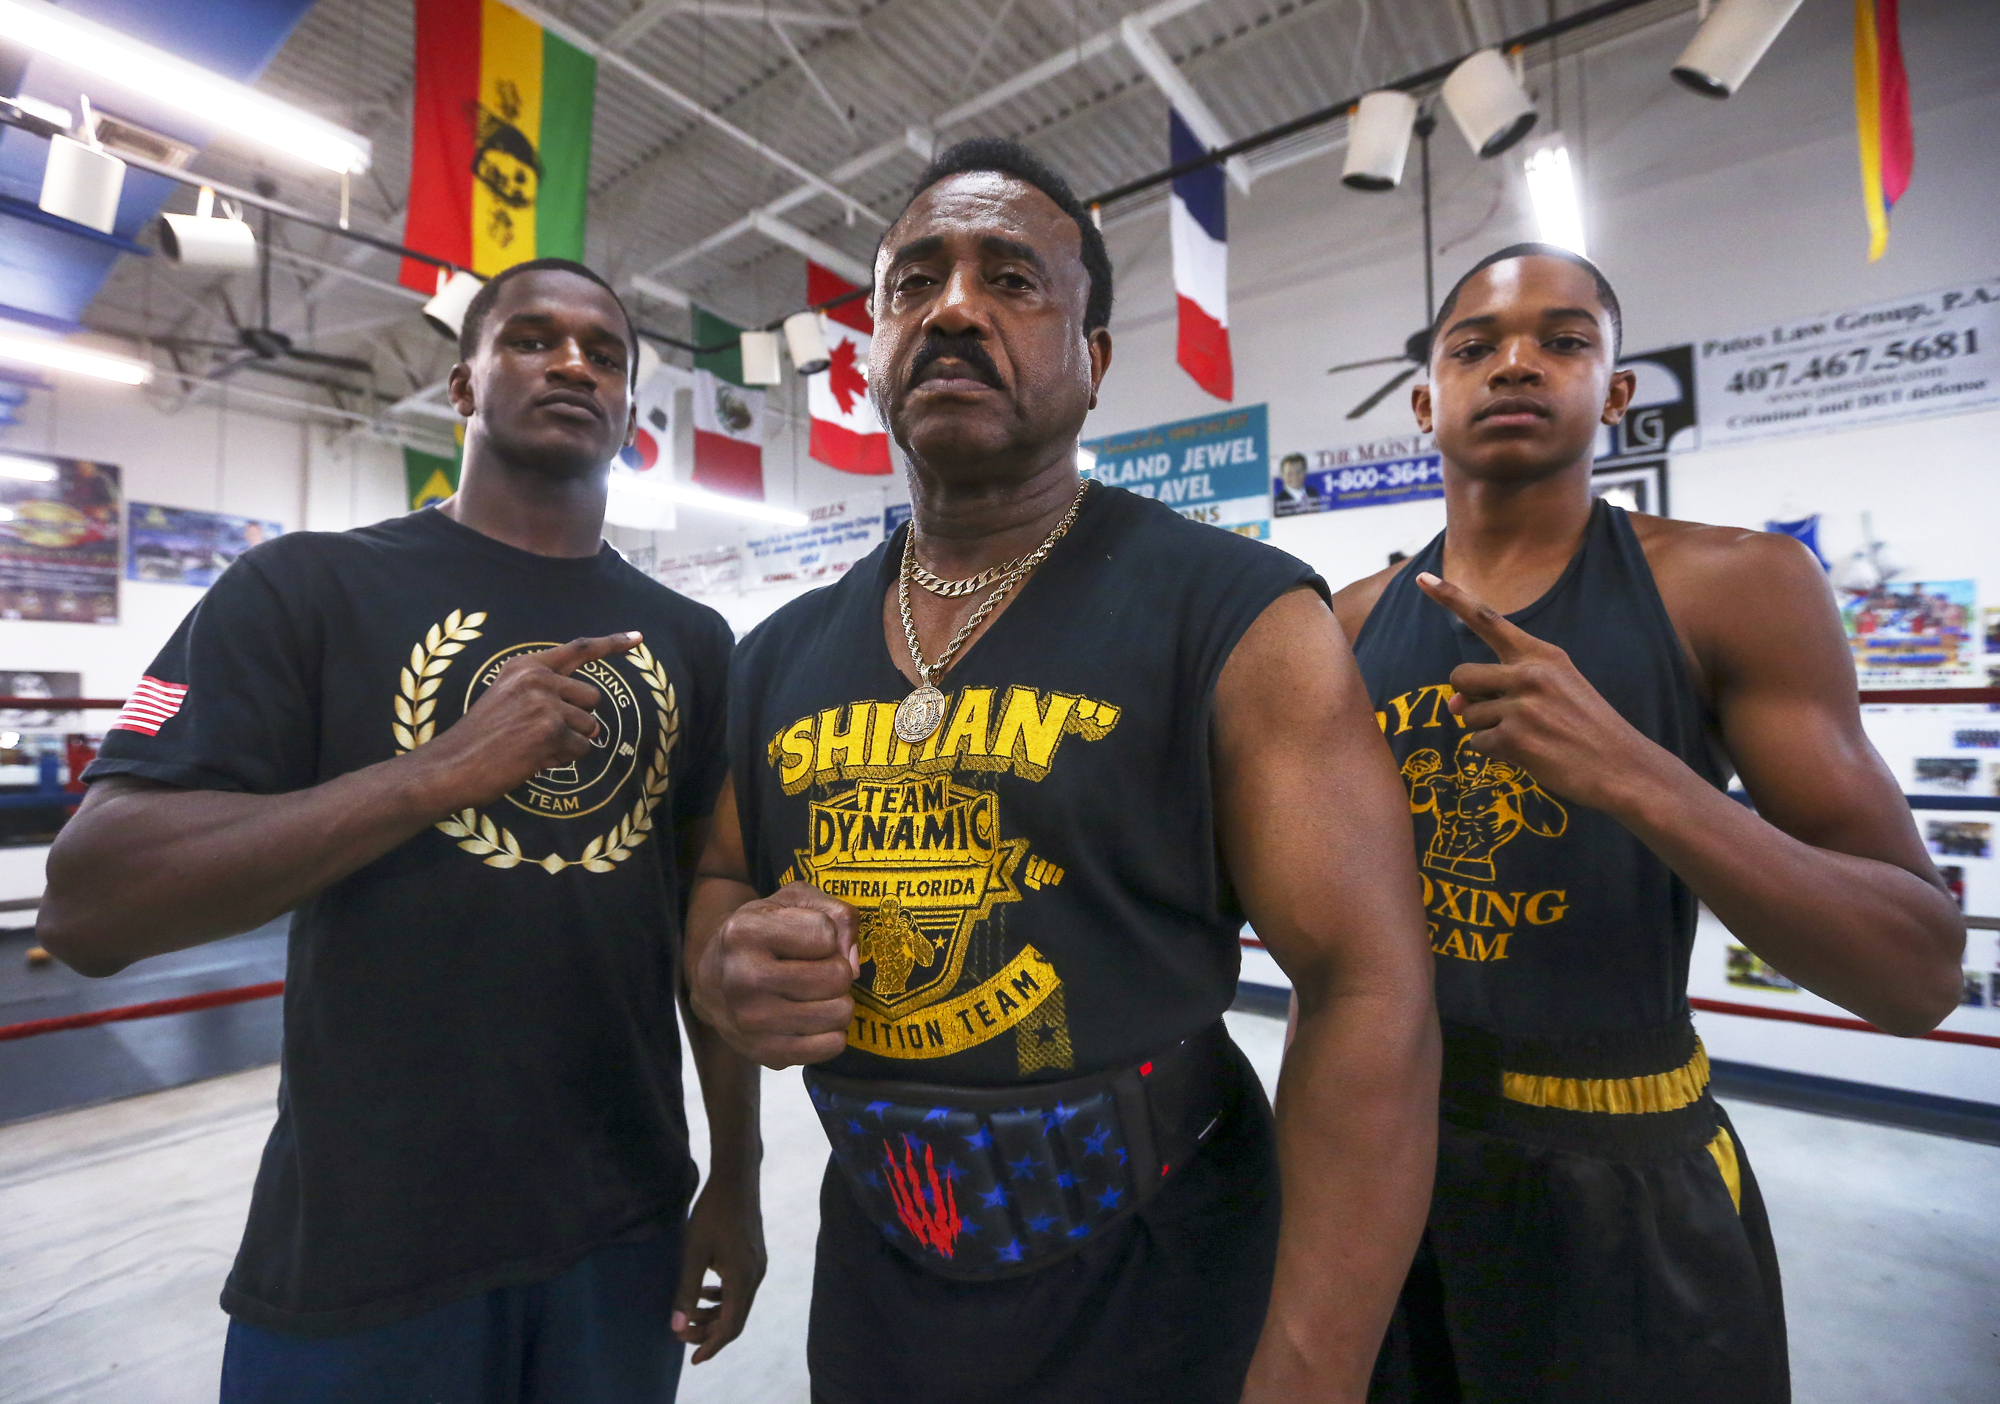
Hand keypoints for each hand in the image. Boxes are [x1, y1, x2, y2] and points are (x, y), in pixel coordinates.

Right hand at [407, 633, 641, 811]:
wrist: (452, 765)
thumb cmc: (481, 737)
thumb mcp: (507, 697)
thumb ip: (545, 691)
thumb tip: (592, 714)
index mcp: (526, 666)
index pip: (578, 649)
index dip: (612, 644)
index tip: (638, 638)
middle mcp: (537, 679)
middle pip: (593, 697)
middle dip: (578, 720)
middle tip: (543, 733)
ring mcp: (545, 704)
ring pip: (590, 726)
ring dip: (570, 743)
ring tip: (533, 747)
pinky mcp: (550, 731)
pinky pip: (582, 749)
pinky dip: (564, 760)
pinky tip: (534, 760)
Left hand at [672, 1178, 766, 1363]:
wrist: (736, 1178)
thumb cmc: (712, 1212)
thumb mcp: (694, 1252)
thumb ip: (687, 1290)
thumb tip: (677, 1326)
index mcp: (742, 1278)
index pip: (730, 1326)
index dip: (711, 1345)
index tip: (692, 1359)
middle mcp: (756, 1276)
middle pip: (735, 1318)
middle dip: (709, 1332)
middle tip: (682, 1335)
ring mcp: (758, 1266)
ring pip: (738, 1304)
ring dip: (714, 1315)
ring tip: (689, 1315)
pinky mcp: (755, 1256)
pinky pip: (740, 1289)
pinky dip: (722, 1298)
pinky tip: (704, 1290)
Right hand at [691, 882, 858, 1066]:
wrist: (711, 979)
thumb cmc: (760, 934)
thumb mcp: (791, 902)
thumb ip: (835, 914)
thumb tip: (854, 964)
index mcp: (745, 932)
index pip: (826, 935)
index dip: (827, 935)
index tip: (806, 940)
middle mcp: (743, 978)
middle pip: (836, 977)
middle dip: (836, 970)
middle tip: (815, 970)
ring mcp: (752, 1021)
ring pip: (839, 1013)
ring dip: (837, 1002)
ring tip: (814, 993)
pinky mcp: (764, 1053)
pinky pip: (831, 1046)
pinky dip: (832, 1032)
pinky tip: (813, 1019)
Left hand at [1416, 573, 1665, 811]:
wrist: (1623, 767)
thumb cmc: (1585, 729)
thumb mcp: (1553, 693)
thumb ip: (1501, 688)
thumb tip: (1452, 705)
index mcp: (1543, 654)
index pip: (1488, 619)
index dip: (1452, 598)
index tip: (1422, 578)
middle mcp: (1531, 673)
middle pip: (1461, 676)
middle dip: (1468, 698)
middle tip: (1502, 715)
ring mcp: (1523, 705)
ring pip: (1466, 715)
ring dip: (1486, 730)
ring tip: (1528, 736)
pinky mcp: (1515, 738)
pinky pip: (1477, 744)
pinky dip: (1495, 753)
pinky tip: (1529, 754)